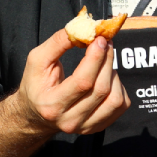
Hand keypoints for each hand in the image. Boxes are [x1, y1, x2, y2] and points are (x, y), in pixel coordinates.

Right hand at [0, 29, 130, 156]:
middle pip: (101, 89)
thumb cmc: (36, 84)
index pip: (83, 82)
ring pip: (115, 99)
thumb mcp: (36, 61)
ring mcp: (85, 127)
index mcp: (52, 105)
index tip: (100, 39)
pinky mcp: (98, 127)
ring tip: (103, 64)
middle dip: (107, 60)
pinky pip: (121, 105)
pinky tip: (106, 79)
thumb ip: (57, 43)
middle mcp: (69, 121)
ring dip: (113, 75)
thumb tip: (82, 29)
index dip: (96, 59)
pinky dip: (119, 88)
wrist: (34, 114)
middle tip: (105, 43)